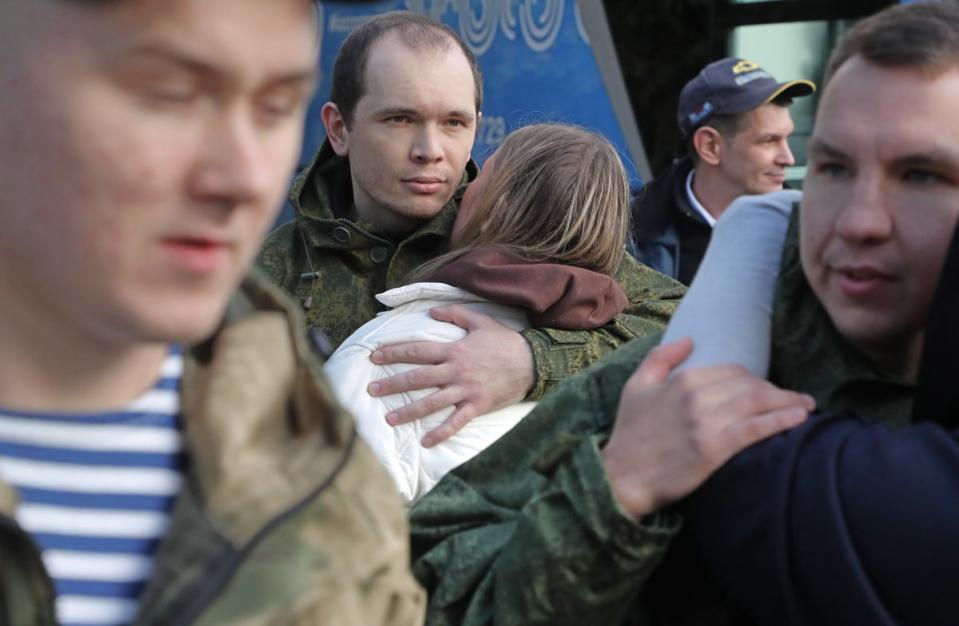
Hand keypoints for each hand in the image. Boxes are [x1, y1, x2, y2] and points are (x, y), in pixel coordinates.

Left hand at [368, 305, 534, 447]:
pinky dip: (441, 433)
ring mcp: (466, 390)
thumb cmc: (505, 342)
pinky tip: (425, 442)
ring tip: (389, 419)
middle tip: (371, 390)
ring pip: (432, 402)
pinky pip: (456, 421)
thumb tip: (431, 312)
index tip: (374, 356)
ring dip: (409, 411)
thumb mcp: (481, 321)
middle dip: (392, 384)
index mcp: (454, 350)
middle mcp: (455, 371)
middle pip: (417, 377)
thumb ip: (455, 315)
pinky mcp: (477, 406)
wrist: (532, 363)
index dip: (394, 352)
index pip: (417, 350)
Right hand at [602, 338, 814, 517]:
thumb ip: (661, 357)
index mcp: (682, 380)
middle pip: (751, 385)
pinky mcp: (715, 449)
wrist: (622, 477)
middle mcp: (697, 396)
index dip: (753, 379)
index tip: (765, 390)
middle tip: (790, 400)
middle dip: (775, 391)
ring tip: (807, 405)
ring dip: (788, 402)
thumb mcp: (636, 386)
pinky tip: (800, 417)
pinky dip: (782, 420)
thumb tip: (689, 340)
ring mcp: (707, 423)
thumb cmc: (629, 433)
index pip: (733, 371)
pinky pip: (756, 428)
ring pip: (759, 403)